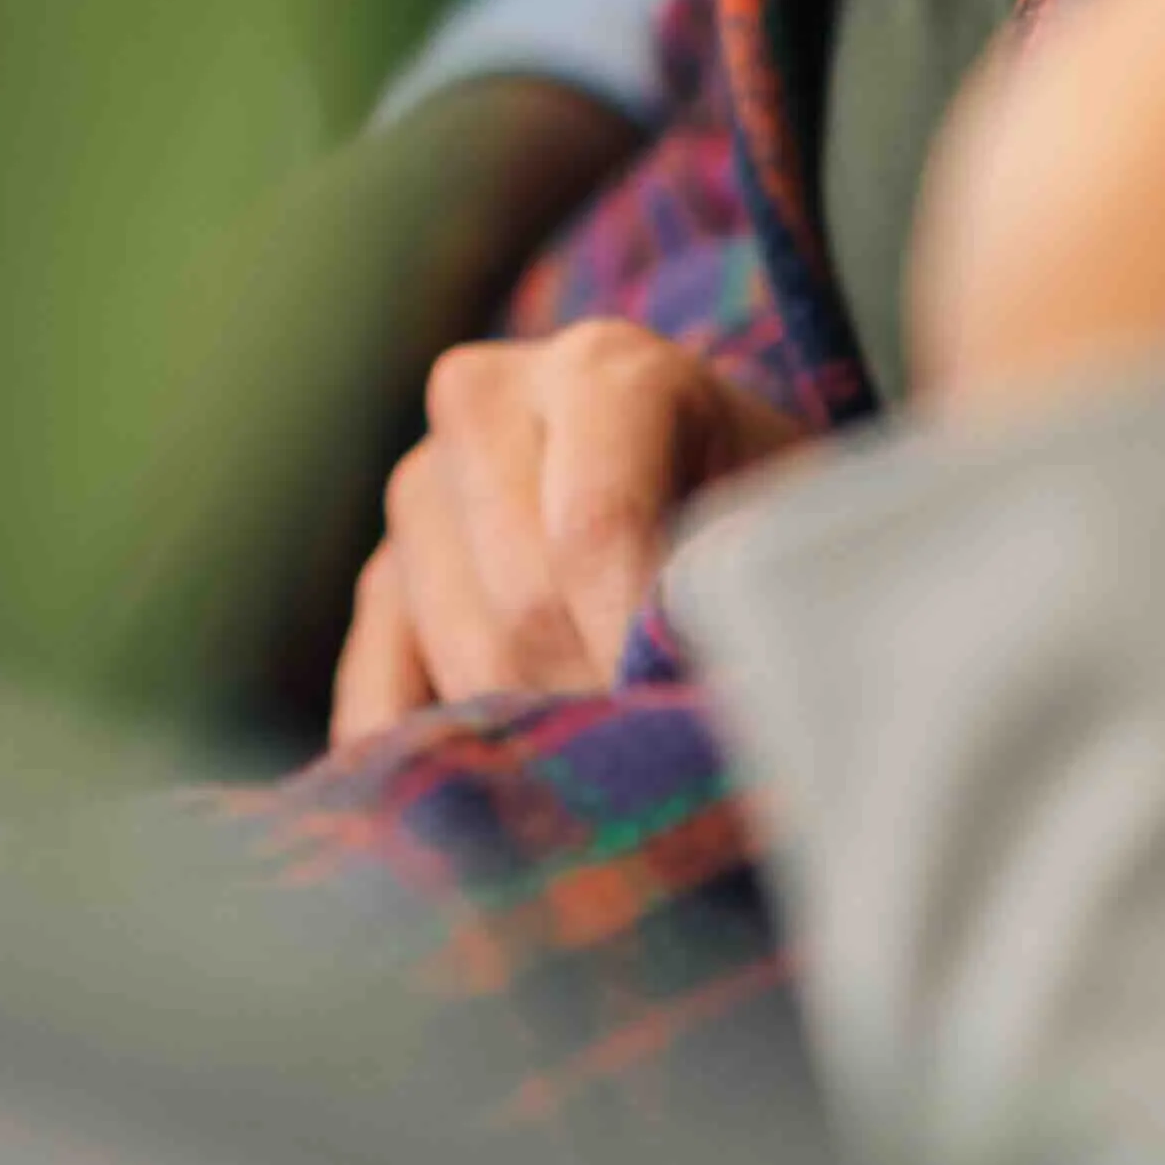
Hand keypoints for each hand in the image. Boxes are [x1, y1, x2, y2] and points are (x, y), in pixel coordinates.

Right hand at [327, 318, 812, 744]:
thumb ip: (735, 587)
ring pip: (460, 664)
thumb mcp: (783, 526)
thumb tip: (682, 697)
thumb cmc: (766, 516)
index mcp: (602, 369)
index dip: (637, 650)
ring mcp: (419, 488)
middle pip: (522, 609)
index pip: (593, 530)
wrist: (715, 488)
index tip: (689, 728)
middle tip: (674, 764)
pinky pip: (381, 700)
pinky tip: (519, 795)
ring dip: (543, 740)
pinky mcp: (383, 576)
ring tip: (626, 767)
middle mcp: (486, 402)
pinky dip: (449, 766)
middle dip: (601, 706)